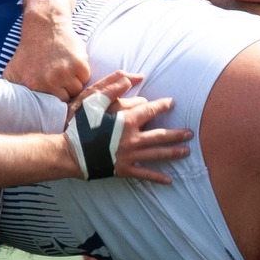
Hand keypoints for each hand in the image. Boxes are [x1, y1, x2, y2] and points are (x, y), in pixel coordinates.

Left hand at [5, 10, 91, 99]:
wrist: (44, 28)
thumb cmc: (29, 51)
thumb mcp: (13, 71)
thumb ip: (13, 92)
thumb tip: (12, 110)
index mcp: (34, 86)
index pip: (50, 106)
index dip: (52, 100)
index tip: (51, 93)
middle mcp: (50, 81)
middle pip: (66, 98)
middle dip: (63, 91)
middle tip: (58, 78)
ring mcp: (66, 72)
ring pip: (77, 89)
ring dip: (73, 82)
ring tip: (64, 70)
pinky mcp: (79, 64)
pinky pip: (85, 78)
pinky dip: (81, 72)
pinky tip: (71, 62)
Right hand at [65, 75, 191, 184]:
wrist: (70, 153)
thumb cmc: (80, 126)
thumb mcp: (92, 101)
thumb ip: (112, 89)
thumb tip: (130, 79)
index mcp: (126, 121)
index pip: (150, 111)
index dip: (162, 106)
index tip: (171, 103)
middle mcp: (132, 139)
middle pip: (160, 136)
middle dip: (176, 134)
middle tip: (190, 133)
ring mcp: (129, 156)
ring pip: (157, 154)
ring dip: (173, 153)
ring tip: (186, 151)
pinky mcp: (123, 169)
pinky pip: (144, 174)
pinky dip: (157, 177)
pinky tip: (169, 180)